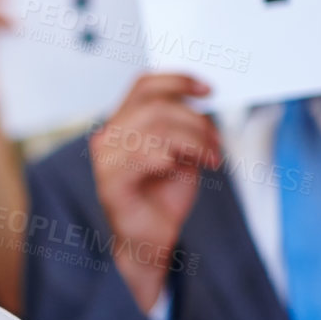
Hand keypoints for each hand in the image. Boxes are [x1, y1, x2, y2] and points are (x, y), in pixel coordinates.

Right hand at [90, 74, 222, 313]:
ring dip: (193, 140)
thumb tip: (200, 102)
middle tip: (215, 141)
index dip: (177, 80)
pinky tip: (184, 167)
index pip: (143, 85)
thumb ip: (181, 125)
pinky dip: (174, 157)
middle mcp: (108, 138)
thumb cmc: (162, 197)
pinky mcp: (111, 184)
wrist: (151, 239)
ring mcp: (105, 161)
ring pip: (155, 128)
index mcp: (122, 124)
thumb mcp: (181, 150)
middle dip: (195, 120)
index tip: (207, 90)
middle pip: (156, 105)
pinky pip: (145, 157)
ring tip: (209, 157)